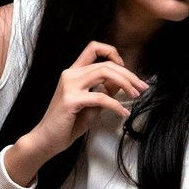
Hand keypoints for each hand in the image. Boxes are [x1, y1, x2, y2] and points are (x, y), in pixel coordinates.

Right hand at [5, 42, 148, 185]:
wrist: (46, 140)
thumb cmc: (68, 123)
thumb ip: (105, 90)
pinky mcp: (71, 100)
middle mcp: (70, 74)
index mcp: (73, 72)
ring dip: (125, 83)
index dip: (112, 52)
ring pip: (105, 73)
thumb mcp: (91, 104)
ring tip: (136, 95)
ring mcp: (69, 86)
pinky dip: (116, 105)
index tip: (125, 66)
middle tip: (142, 86)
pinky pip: (101, 97)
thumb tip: (123, 82)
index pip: (93, 48)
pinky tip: (123, 113)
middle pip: (106, 63)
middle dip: (128, 74)